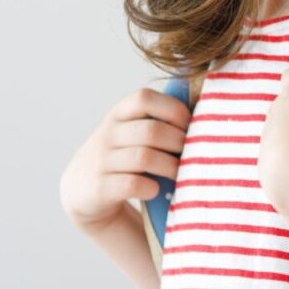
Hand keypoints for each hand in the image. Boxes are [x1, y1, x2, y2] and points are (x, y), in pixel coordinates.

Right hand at [60, 85, 192, 233]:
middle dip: (179, 143)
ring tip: (182, 174)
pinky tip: (157, 190)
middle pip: (151, 131)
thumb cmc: (123, 157)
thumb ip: (158, 120)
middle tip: (194, 155)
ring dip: (171, 168)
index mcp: (119, 114)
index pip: (144, 98)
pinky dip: (150, 188)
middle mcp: (108, 134)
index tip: (190, 126)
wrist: (81, 189)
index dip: (173, 110)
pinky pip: (131, 184)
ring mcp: (102, 161)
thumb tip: (207, 114)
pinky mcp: (100, 187)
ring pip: (144, 158)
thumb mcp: (131, 131)